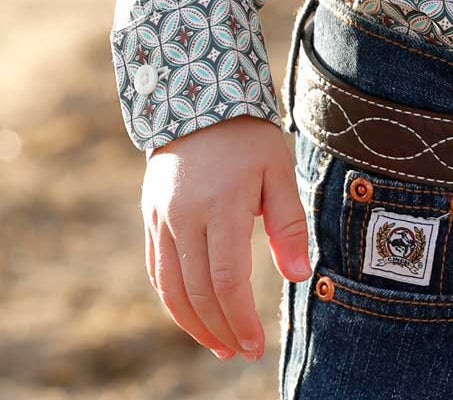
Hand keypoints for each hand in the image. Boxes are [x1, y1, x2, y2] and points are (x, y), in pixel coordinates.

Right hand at [141, 114, 311, 359]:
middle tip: (243, 353)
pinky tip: (193, 316)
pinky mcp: (151, 219)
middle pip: (197, 292)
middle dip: (221, 329)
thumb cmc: (248, 137)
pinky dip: (173, 300)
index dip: (240, 318)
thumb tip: (300, 276)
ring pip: (170, 288)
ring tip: (219, 345)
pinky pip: (157, 271)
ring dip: (194, 324)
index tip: (256, 344)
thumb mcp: (279, 169)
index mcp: (221, 207)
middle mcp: (184, 219)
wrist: (197, 100)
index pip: (226, 280)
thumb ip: (289, 223)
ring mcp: (162, 220)